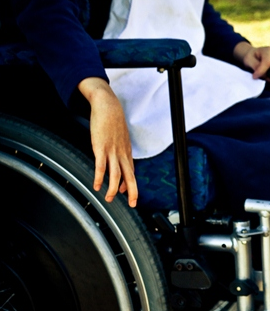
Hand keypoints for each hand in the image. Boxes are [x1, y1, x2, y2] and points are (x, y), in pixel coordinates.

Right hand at [78, 77, 137, 206]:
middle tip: (132, 204)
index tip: (128, 195)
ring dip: (113, 189)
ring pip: (116, 174)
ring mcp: (112, 151)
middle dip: (132, 192)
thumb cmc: (113, 121)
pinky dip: (100, 177)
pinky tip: (96, 186)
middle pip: (130, 176)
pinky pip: (101, 166)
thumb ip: (119, 149)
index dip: (130, 185)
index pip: (131, 172)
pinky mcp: (100, 147)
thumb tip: (117, 161)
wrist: (108, 106)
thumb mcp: (120, 137)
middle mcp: (122, 153)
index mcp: (127, 152)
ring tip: (108, 199)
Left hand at [233, 42, 269, 80]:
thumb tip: (265, 74)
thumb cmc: (252, 58)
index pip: (267, 63)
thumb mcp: (248, 60)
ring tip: (269, 77)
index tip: (254, 77)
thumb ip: (255, 65)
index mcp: (268, 50)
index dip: (261, 72)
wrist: (256, 56)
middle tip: (265, 78)